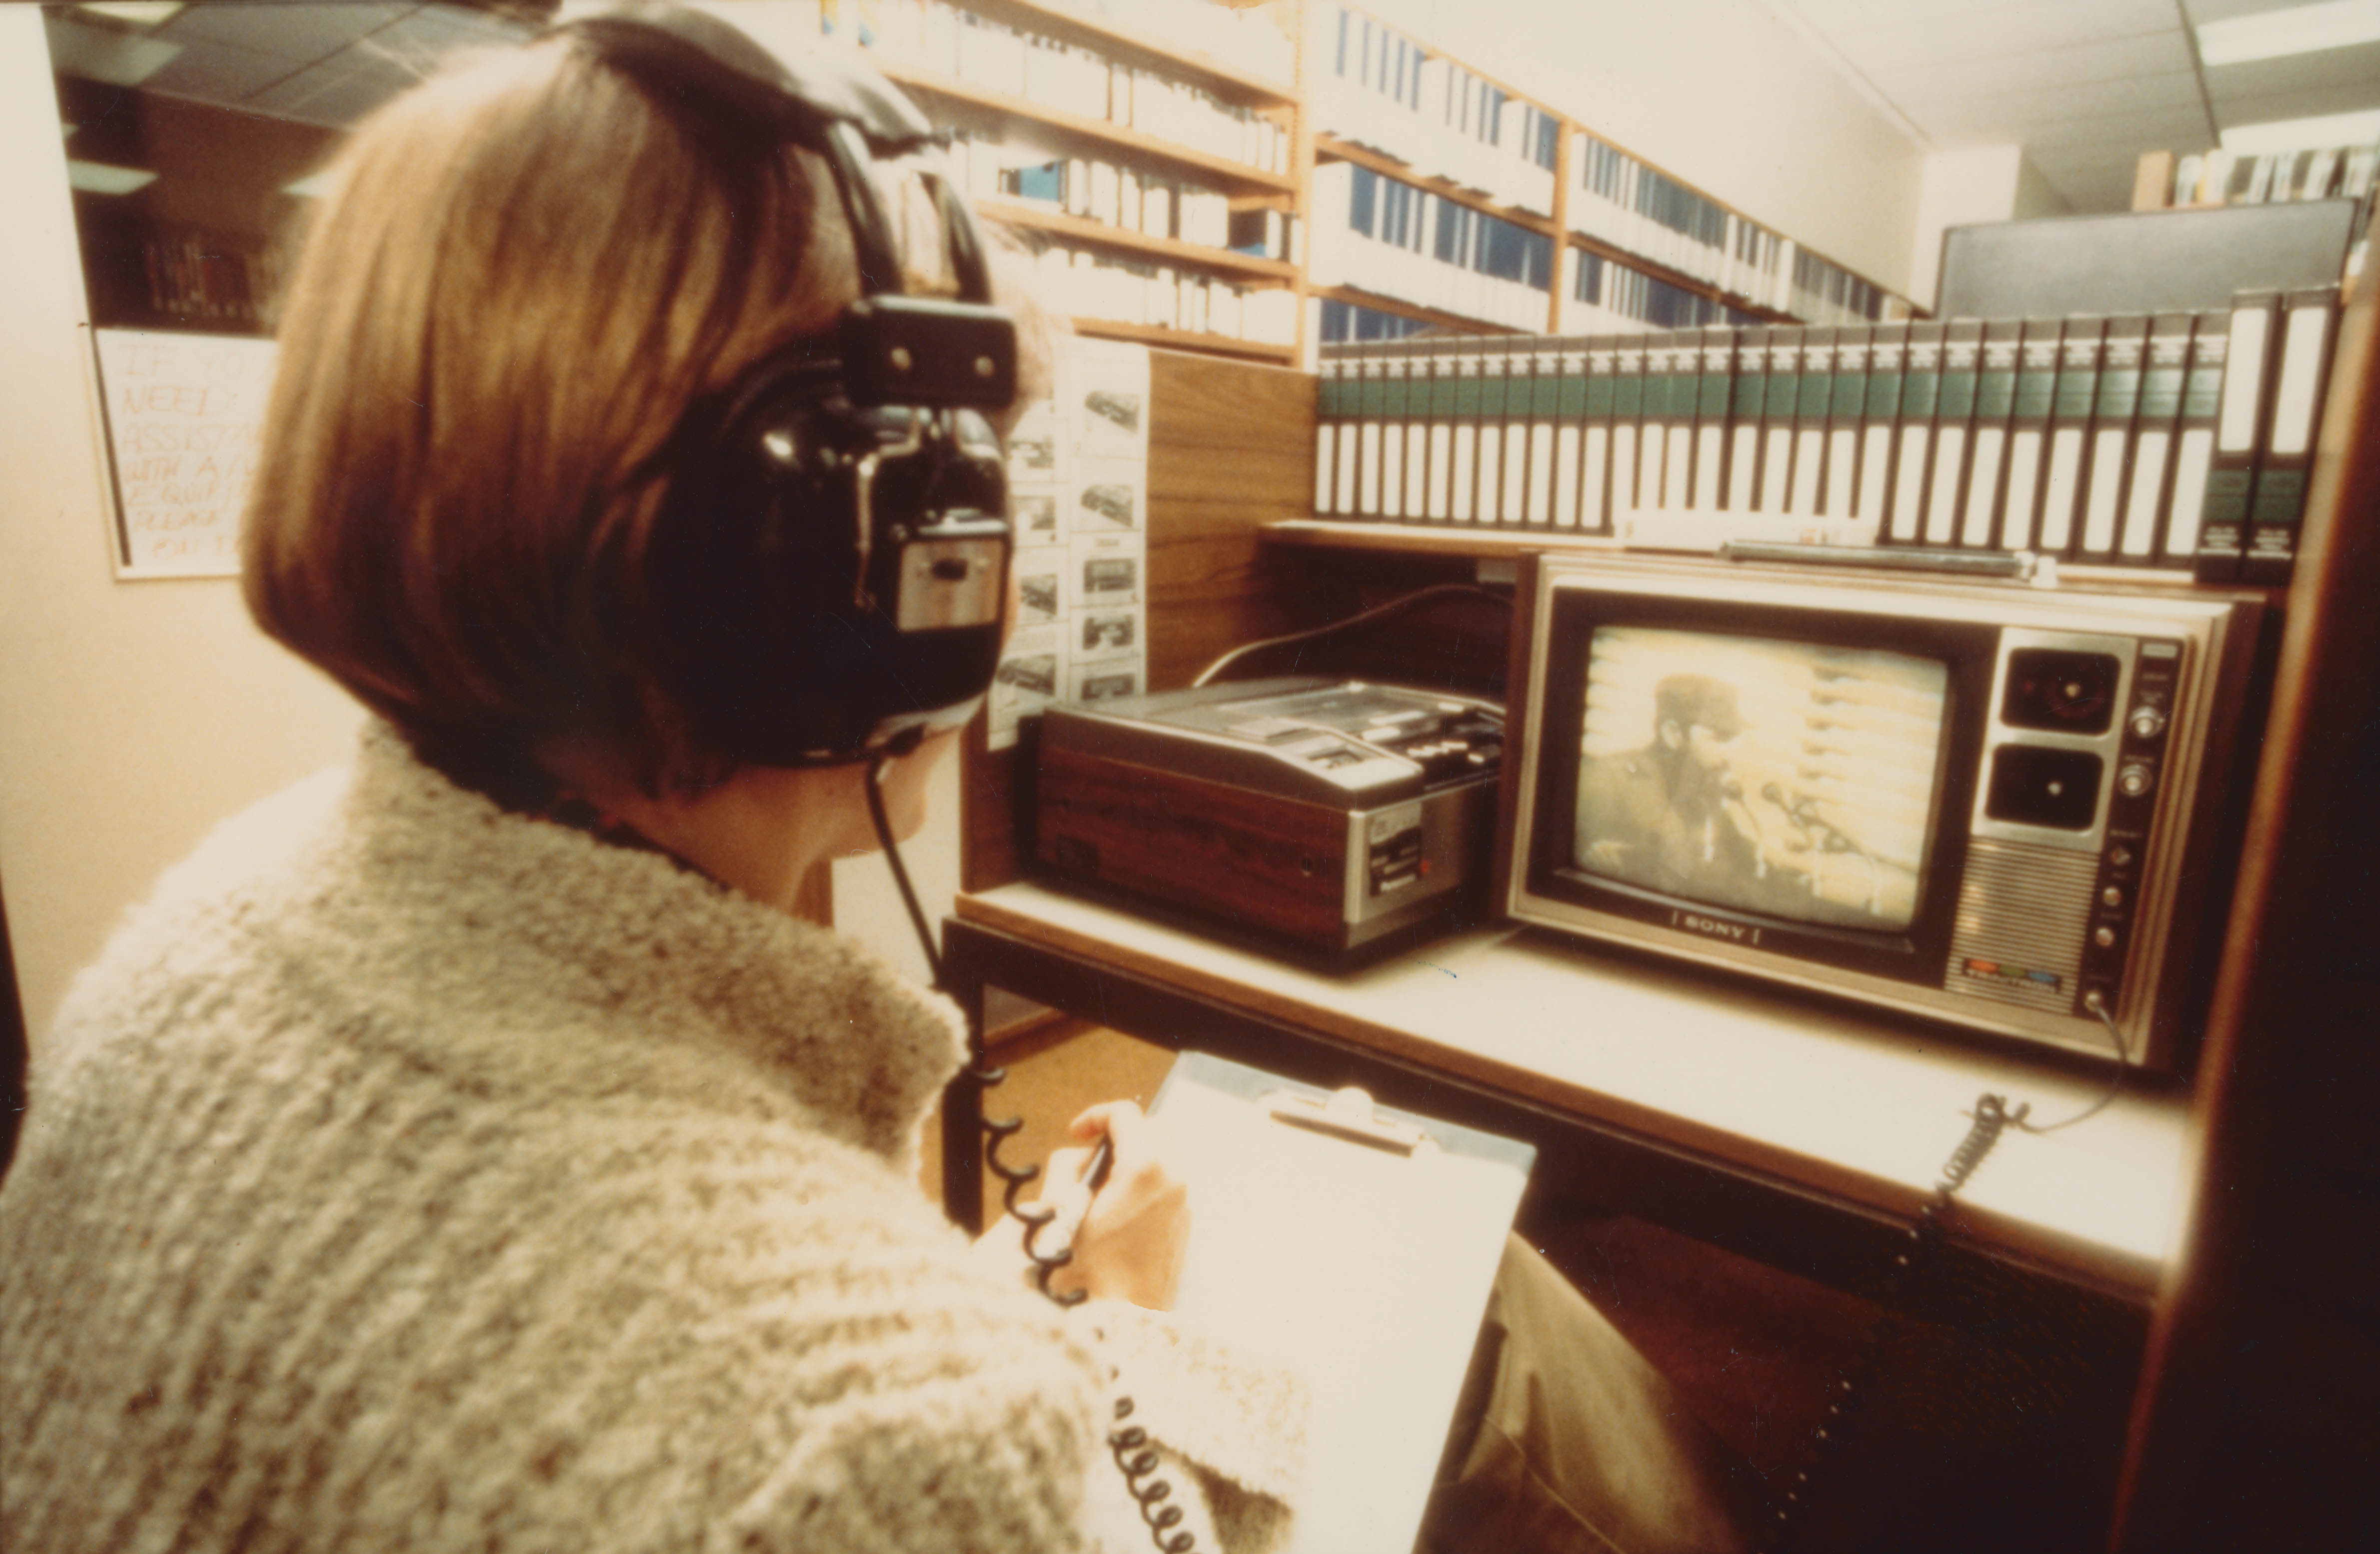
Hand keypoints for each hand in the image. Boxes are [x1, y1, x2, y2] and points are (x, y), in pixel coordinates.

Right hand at [1036, 1101, 1189, 1311]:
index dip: (1095, 1116)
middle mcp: (1174, 1182)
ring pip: (1164, 1159)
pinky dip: (1145, 1186)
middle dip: (1123, 1135)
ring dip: (1134, 1162)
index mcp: (1145, 1170)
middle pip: (1154, 1129)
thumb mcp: (1060, 1210)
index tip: (1077, 1133)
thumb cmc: (1086, 1273)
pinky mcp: (1184, 1228)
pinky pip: (1168, 1188)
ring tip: (1101, 1193)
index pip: (1126, 1114)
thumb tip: (1087, 1159)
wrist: (1119, 1325)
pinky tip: (1117, 1216)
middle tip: (1093, 1159)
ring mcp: (1184, 1206)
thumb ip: (1069, 1167)